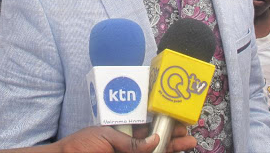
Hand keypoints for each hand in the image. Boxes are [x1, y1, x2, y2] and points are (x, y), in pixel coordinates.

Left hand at [55, 125, 195, 152]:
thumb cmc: (80, 146)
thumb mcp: (107, 138)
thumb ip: (132, 142)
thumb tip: (156, 140)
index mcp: (122, 131)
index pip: (146, 125)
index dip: (162, 122)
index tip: (176, 119)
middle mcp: (127, 144)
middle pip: (155, 140)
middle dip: (172, 137)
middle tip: (188, 134)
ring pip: (154, 151)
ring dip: (171, 147)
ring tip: (189, 143)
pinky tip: (169, 152)